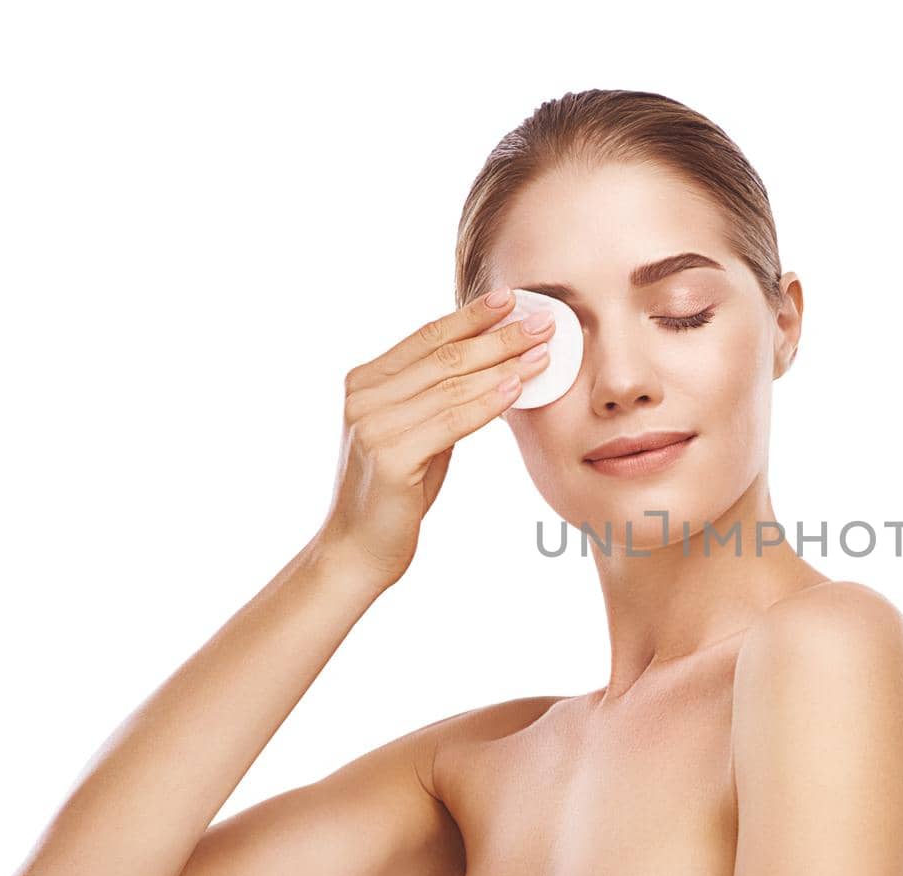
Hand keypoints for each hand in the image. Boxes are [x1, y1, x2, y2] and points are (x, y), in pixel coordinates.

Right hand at [314, 288, 554, 587]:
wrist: (359, 549)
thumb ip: (438, 400)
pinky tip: (516, 388)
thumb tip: (490, 366)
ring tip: (541, 351)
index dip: (470, 316)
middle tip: (543, 322)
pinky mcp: (389, 457)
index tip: (510, 298)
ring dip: (502, 365)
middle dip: (497, 336)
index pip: (426, 338)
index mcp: (365, 383)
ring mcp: (372, 426)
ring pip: (451, 385)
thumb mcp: (415, 434)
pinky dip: (487, 403)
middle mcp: (363, 397)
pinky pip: (451, 422)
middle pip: (444, 356)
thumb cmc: (394, 493)